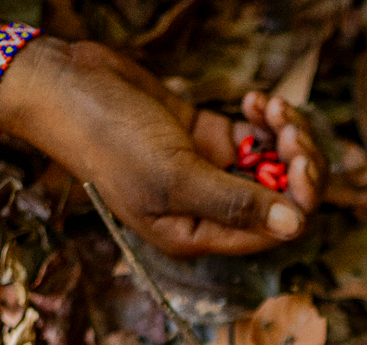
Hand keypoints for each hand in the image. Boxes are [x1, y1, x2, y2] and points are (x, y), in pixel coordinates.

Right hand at [0, 32, 325, 256]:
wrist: (67, 86)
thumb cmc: (110, 140)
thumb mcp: (176, 178)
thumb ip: (235, 204)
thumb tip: (295, 226)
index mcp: (199, 235)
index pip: (272, 232)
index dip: (298, 201)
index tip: (299, 161)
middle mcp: (209, 211)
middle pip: (280, 201)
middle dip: (296, 164)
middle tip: (288, 128)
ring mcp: (210, 173)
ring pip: (273, 167)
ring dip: (284, 135)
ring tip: (270, 107)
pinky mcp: (207, 139)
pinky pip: (255, 137)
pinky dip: (264, 120)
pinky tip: (254, 101)